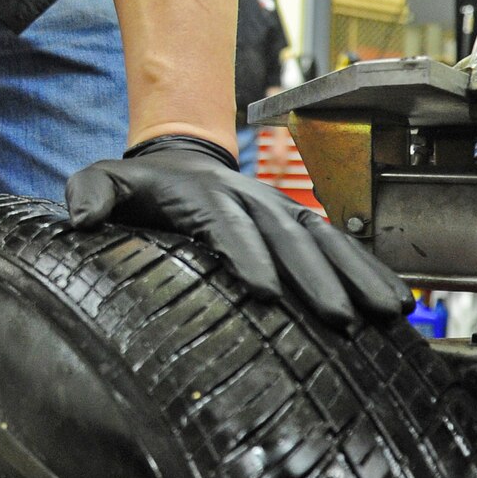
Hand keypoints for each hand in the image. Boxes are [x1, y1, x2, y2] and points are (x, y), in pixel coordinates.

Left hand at [65, 135, 412, 331]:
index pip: (227, 226)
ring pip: (326, 241)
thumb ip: (90, 192)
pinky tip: (396, 304)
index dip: (246, 255)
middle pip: (287, 238)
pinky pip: (342, 246)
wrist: (179, 157)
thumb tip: (79, 218)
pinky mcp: (301, 224)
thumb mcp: (106, 180)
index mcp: (205, 196)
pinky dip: (371, 271)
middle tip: (336, 320)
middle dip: (314, 279)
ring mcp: (281, 211)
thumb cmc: (141, 185)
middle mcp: (251, 200)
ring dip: (357, 276)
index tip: (265, 290)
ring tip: (385, 314)